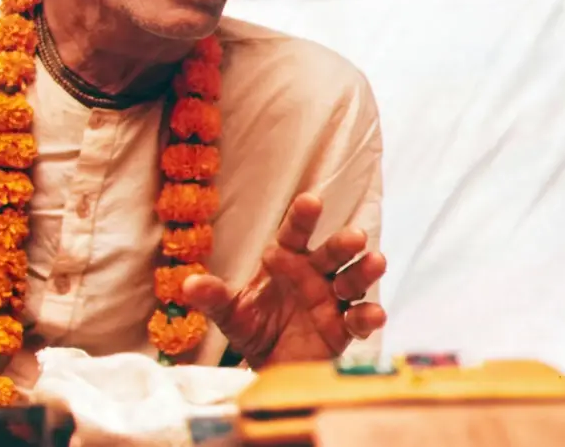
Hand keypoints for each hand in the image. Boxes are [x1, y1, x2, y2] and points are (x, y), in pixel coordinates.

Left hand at [182, 193, 385, 368]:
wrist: (267, 365)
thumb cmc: (252, 327)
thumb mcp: (230, 313)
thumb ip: (214, 297)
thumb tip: (188, 284)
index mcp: (285, 259)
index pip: (295, 232)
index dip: (303, 217)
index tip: (311, 201)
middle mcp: (312, 274)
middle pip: (331, 253)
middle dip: (343, 244)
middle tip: (355, 237)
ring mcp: (331, 299)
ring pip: (352, 280)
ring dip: (364, 271)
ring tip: (376, 261)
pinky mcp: (343, 328)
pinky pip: (358, 320)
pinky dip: (368, 317)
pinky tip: (375, 315)